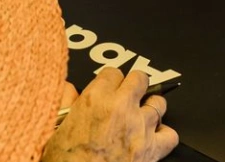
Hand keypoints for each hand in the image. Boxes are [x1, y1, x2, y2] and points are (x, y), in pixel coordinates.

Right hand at [43, 69, 178, 161]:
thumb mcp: (54, 130)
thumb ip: (64, 103)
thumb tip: (68, 89)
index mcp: (95, 100)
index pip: (113, 72)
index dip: (110, 80)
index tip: (109, 87)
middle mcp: (120, 109)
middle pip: (140, 78)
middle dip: (135, 85)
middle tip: (129, 94)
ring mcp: (139, 129)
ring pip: (158, 104)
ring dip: (150, 108)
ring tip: (141, 115)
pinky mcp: (151, 151)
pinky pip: (170, 135)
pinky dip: (164, 135)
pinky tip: (152, 137)